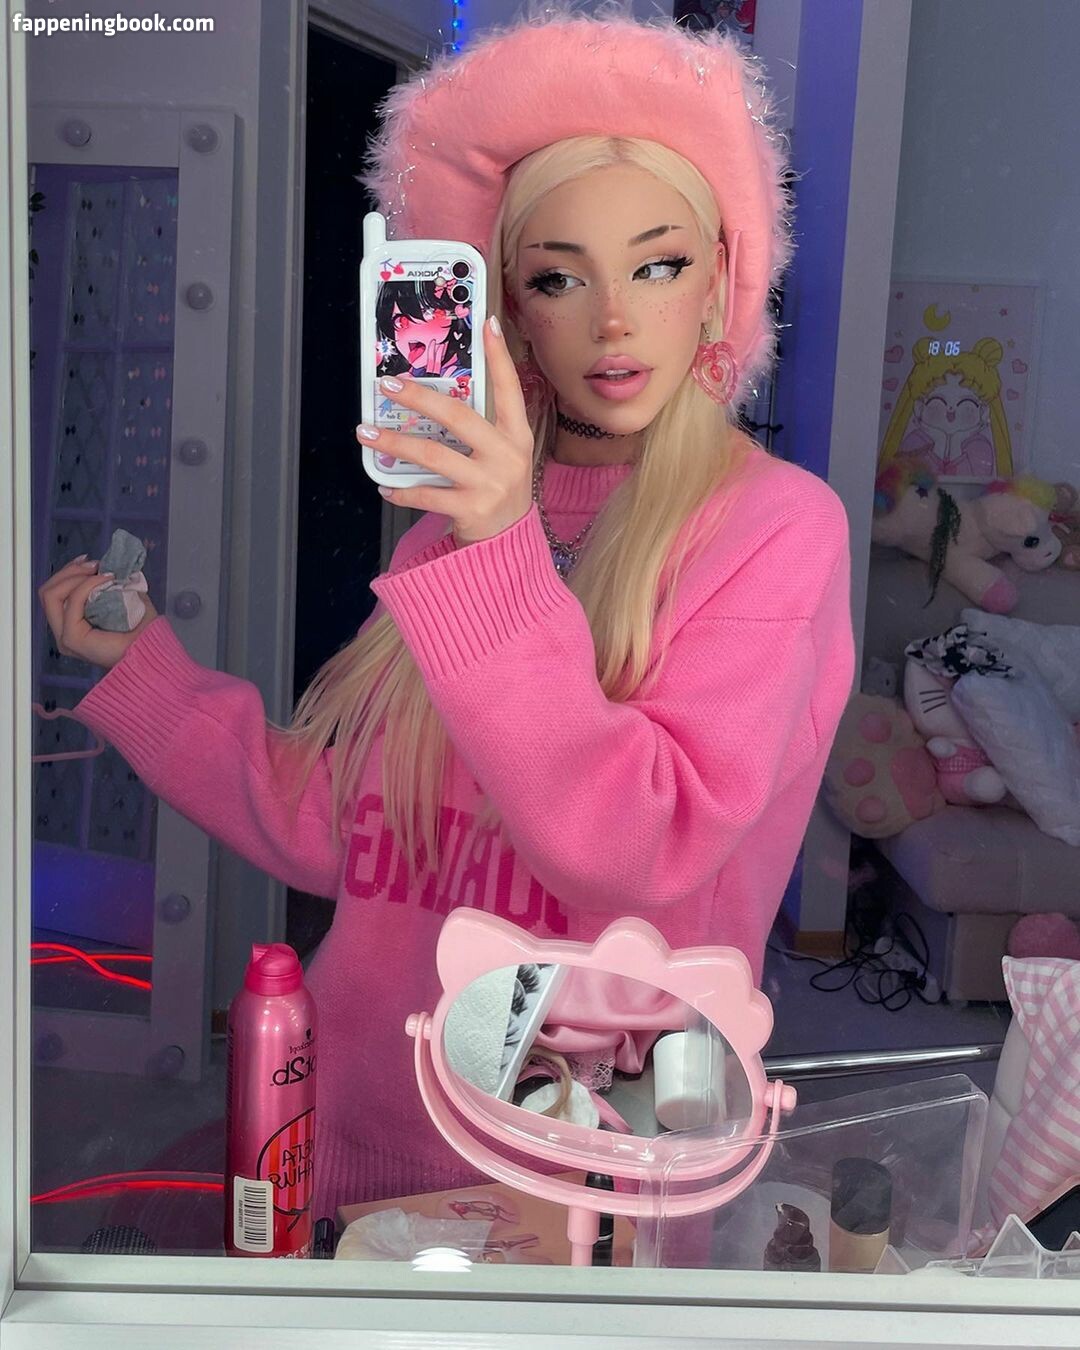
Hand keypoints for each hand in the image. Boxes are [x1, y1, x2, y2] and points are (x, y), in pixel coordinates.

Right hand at [38, 556, 158, 670]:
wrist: (152, 651)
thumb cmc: (141, 630)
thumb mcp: (124, 599)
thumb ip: (112, 584)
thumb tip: (108, 564)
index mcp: (71, 624)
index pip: (54, 593)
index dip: (69, 572)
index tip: (93, 562)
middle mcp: (63, 631)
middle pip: (47, 592)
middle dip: (69, 571)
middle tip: (95, 565)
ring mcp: (65, 636)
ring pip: (51, 595)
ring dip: (75, 576)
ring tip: (100, 572)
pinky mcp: (71, 638)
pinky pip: (72, 602)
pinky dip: (86, 585)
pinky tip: (106, 580)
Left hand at [357, 316, 533, 546]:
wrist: (508, 544)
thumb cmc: (496, 492)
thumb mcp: (501, 457)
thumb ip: (479, 430)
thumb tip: (433, 400)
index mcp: (516, 436)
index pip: (509, 389)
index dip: (499, 357)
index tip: (485, 325)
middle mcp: (507, 456)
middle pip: (457, 416)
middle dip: (418, 397)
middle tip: (387, 384)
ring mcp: (489, 483)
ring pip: (433, 454)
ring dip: (395, 443)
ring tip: (366, 433)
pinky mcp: (471, 509)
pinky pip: (426, 494)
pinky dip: (401, 490)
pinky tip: (385, 485)